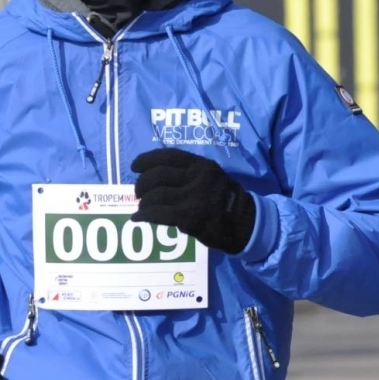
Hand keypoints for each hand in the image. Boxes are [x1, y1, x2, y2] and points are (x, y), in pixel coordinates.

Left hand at [131, 148, 255, 253]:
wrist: (244, 224)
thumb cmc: (224, 199)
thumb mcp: (213, 177)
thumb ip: (190, 172)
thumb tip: (154, 174)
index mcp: (202, 165)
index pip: (168, 156)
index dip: (146, 160)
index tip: (135, 166)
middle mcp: (197, 178)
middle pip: (156, 176)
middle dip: (141, 184)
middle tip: (139, 192)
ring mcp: (193, 197)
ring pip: (154, 196)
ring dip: (144, 203)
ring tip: (143, 207)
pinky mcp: (189, 217)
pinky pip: (157, 214)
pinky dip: (143, 216)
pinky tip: (138, 218)